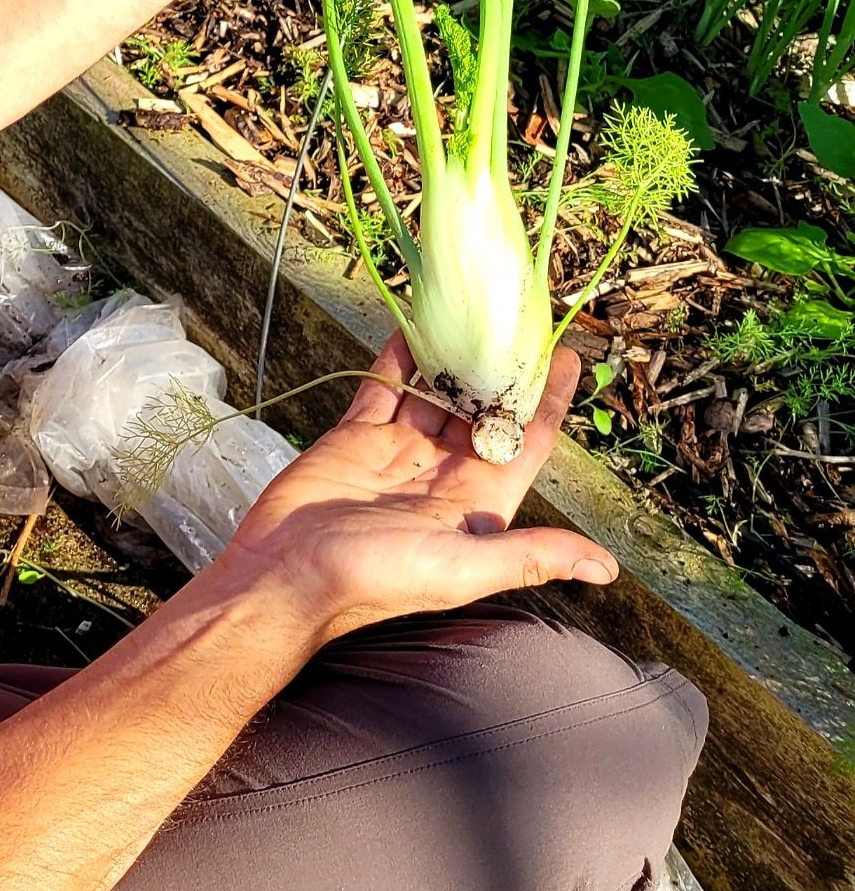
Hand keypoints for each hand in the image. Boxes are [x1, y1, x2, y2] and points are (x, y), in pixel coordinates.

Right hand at [221, 339, 616, 652]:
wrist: (284, 576)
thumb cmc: (374, 580)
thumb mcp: (461, 570)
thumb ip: (529, 557)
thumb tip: (606, 569)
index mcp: (476, 502)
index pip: (527, 440)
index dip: (549, 400)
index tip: (567, 355)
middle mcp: (443, 472)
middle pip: (484, 408)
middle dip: (502, 368)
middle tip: (516, 314)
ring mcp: (398, 451)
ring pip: (436, 392)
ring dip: (453, 356)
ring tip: (471, 310)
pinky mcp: (355, 437)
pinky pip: (384, 388)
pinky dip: (398, 357)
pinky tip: (413, 324)